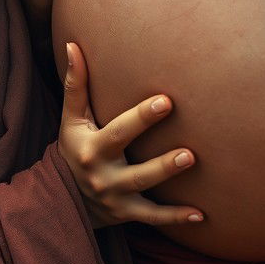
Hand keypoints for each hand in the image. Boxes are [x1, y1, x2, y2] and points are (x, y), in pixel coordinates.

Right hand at [58, 42, 204, 228]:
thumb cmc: (74, 146)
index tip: (166, 100)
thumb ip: (75, 84)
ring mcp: (115, 198)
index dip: (141, 118)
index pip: (119, 133)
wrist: (63, 196)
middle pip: (135, 171)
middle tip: (190, 151)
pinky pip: (153, 218)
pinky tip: (201, 215)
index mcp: (91, 149)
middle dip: (162, 163)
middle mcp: (103, 176)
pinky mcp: (126, 214)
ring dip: (170, 181)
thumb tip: (72, 44)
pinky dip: (176, 218)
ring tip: (192, 163)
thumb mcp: (71, 118)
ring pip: (146, 192)